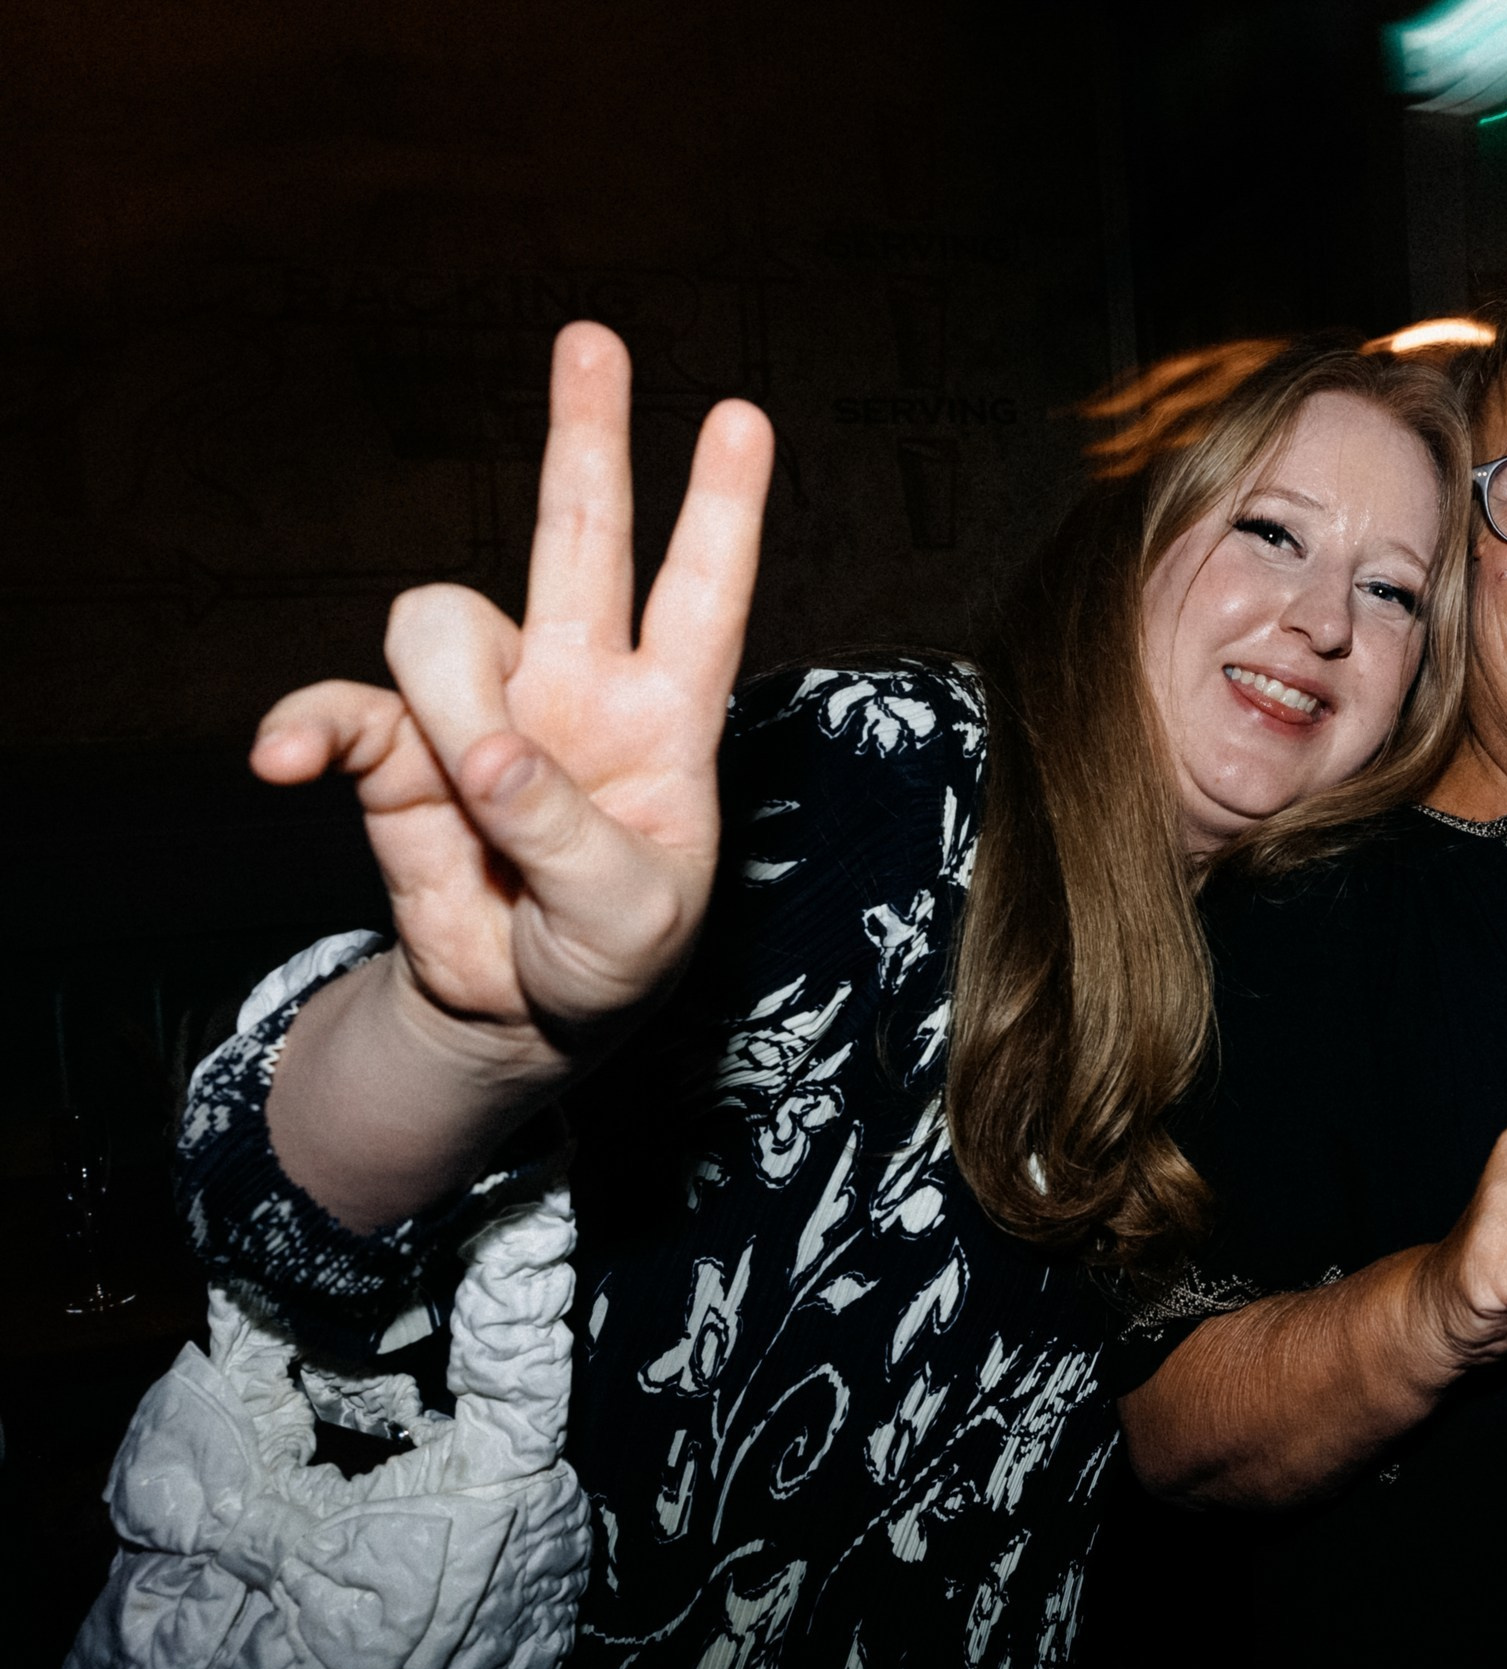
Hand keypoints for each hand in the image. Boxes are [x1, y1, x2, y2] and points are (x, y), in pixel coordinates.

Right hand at [250, 324, 773, 1070]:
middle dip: (587, 438)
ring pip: (445, 619)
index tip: (741, 416)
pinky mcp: (396, 754)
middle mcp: (575, 686)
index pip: (702, 595)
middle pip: (582, 536)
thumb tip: (484, 753)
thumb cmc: (611, 959)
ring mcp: (482, 708)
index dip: (722, 509)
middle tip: (591, 338)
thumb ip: (567, 834)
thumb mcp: (632, 919)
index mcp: (665, 717)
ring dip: (449, 695)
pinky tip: (290, 763)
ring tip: (470, 784)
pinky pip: (341, 709)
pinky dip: (309, 729)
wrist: (522, 1016)